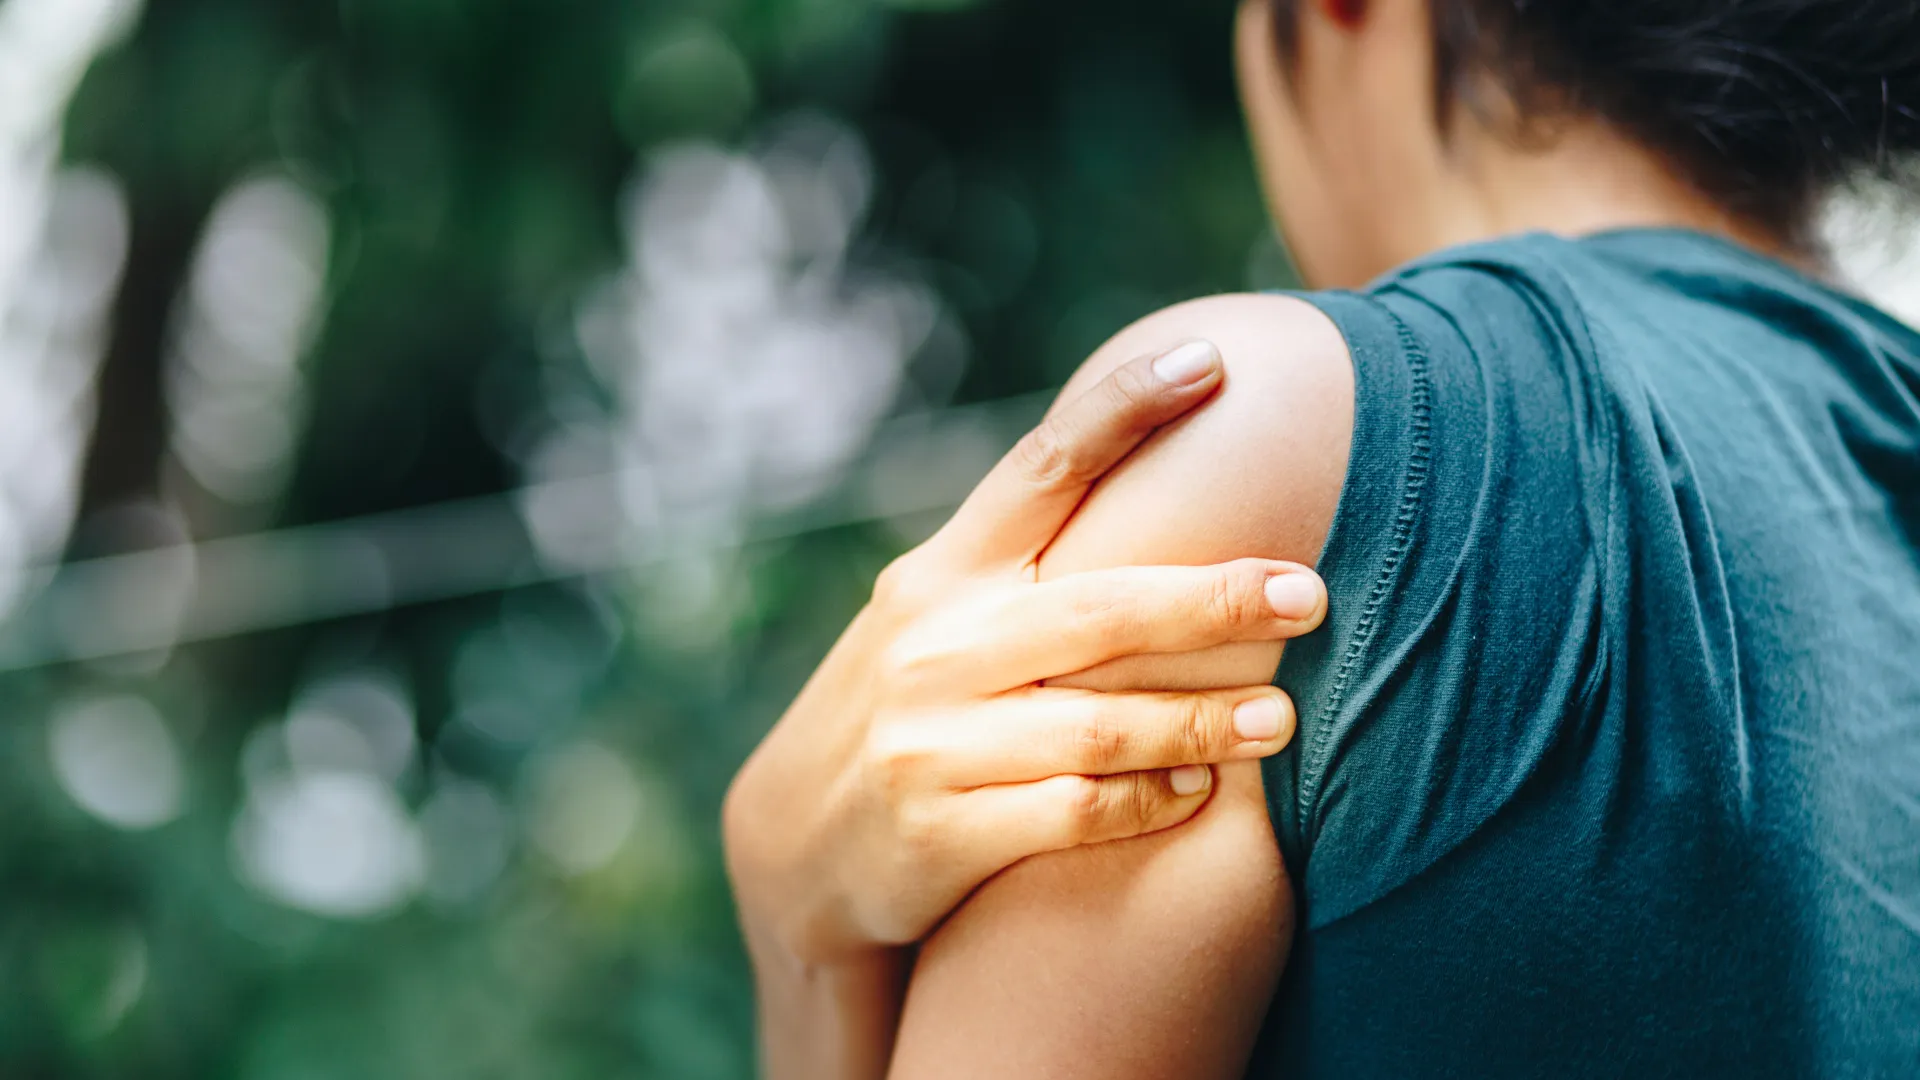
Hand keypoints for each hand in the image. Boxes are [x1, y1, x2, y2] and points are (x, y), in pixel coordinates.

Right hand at [722, 340, 1327, 966]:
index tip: (1209, 361)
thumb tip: (1155, 475)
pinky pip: (1071, 811)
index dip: (1123, 409)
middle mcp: (931, 646)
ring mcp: (929, 742)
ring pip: (1094, 723)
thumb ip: (1022, 571)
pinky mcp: (939, 832)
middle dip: (1212, 599)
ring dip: (1201, 720)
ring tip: (1283, 719)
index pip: (1040, 470)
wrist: (798, 847)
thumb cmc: (909, 710)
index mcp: (940, 576)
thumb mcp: (935, 623)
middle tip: (1310, 591)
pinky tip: (1199, 791)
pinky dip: (1145, 799)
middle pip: (1097, 609)